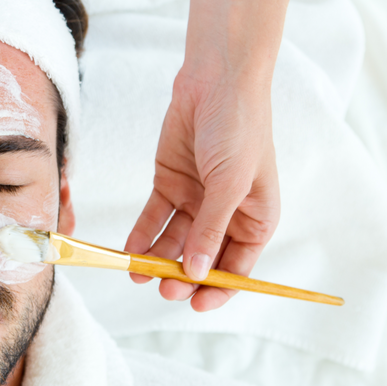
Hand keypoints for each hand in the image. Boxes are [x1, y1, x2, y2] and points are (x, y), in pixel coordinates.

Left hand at [124, 70, 279, 311]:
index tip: (196, 304)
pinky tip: (130, 252)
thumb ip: (212, 229)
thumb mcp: (229, 182)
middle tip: (164, 287)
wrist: (216, 80)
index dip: (219, 288)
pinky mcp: (170, 182)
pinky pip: (155, 217)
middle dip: (183, 276)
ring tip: (138, 273)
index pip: (239, 266)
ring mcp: (197, 199)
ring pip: (175, 240)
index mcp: (256, 217)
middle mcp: (226, 213)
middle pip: (203, 257)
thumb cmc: (238, 128)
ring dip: (158, 259)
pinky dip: (142, 235)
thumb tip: (199, 273)